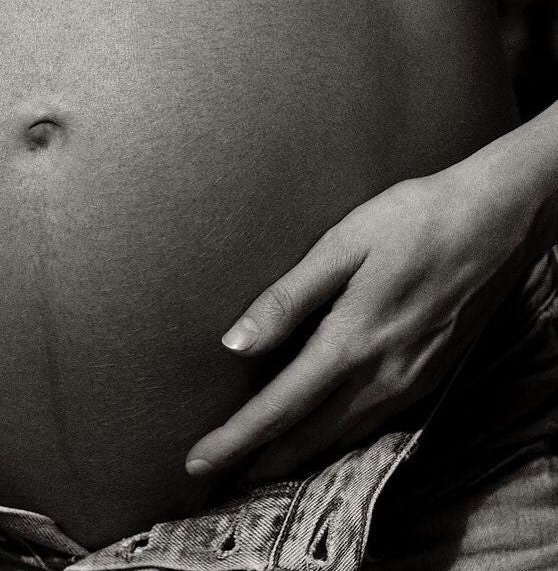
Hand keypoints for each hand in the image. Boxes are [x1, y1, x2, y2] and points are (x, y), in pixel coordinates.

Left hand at [185, 160, 542, 479]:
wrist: (496, 220)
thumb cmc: (412, 220)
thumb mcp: (342, 245)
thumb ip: (288, 298)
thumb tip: (236, 344)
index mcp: (351, 342)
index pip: (280, 407)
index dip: (236, 439)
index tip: (198, 462)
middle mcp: (382, 376)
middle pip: (310, 437)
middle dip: (261, 461)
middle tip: (219, 474)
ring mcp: (412, 382)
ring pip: (344, 438)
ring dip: (299, 456)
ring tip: (261, 465)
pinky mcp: (431, 377)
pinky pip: (374, 426)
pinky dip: (339, 440)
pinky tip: (325, 435)